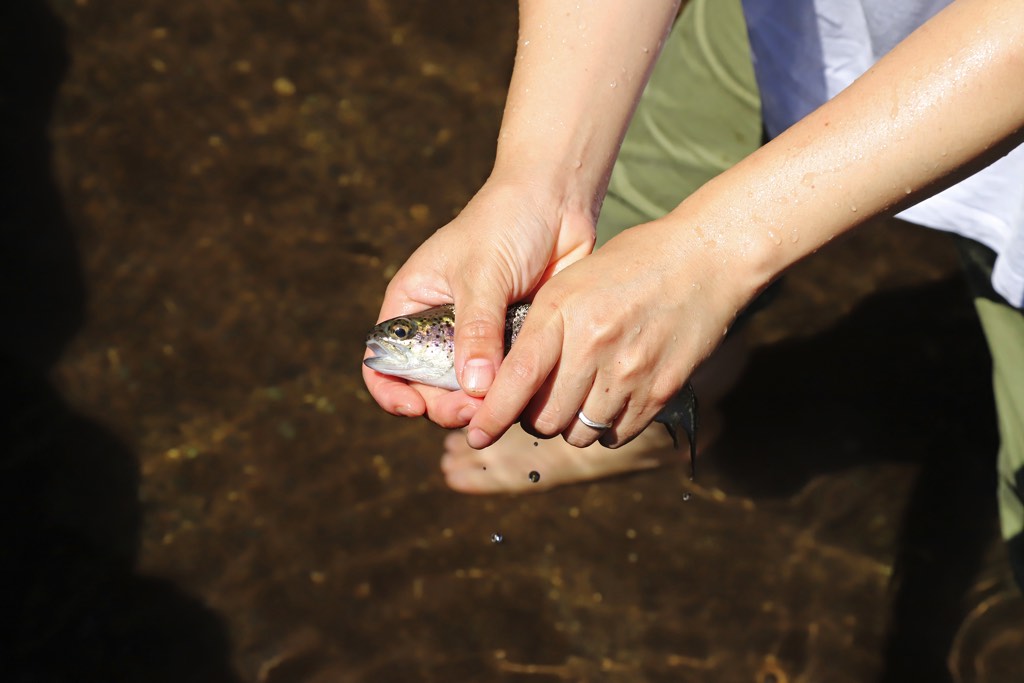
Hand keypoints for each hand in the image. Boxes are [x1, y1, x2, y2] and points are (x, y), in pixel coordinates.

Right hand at [362, 177, 595, 426]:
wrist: (557, 202)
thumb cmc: (505, 223)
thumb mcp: (483, 274)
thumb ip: (476, 331)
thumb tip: (472, 388)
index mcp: (413, 305)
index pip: (384, 362)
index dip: (391, 392)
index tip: (414, 409)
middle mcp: (440, 328)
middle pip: (428, 388)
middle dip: (444, 407)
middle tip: (471, 412)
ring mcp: (479, 339)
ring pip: (469, 392)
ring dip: (479, 407)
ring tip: (497, 406)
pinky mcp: (514, 344)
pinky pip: (507, 381)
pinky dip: (511, 394)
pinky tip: (523, 396)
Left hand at [464, 216, 749, 447]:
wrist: (706, 259)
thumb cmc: (633, 263)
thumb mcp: (574, 281)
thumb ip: (541, 326)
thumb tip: (508, 376)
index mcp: (563, 311)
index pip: (516, 378)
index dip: (490, 415)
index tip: (476, 434)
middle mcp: (594, 344)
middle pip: (544, 418)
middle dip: (533, 419)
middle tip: (538, 403)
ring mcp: (630, 370)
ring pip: (579, 433)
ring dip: (569, 426)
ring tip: (576, 399)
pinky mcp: (661, 390)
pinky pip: (617, 434)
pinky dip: (605, 429)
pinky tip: (607, 402)